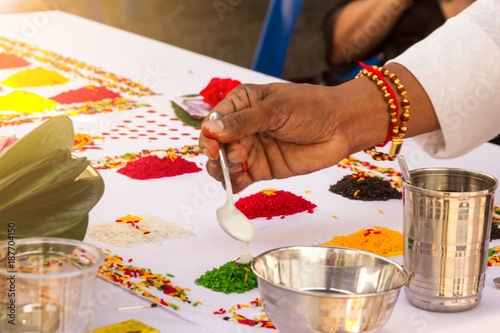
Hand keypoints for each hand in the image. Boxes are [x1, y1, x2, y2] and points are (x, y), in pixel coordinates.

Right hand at [198, 82, 358, 192]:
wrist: (341, 127)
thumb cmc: (311, 108)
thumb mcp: (276, 109)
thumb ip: (243, 121)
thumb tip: (210, 129)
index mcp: (242, 104)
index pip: (213, 121)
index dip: (208, 136)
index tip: (214, 148)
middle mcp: (242, 127)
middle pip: (214, 145)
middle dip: (218, 154)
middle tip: (237, 157)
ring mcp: (251, 149)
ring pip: (223, 164)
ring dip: (223, 170)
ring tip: (240, 168)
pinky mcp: (261, 168)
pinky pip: (239, 179)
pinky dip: (234, 183)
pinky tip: (240, 182)